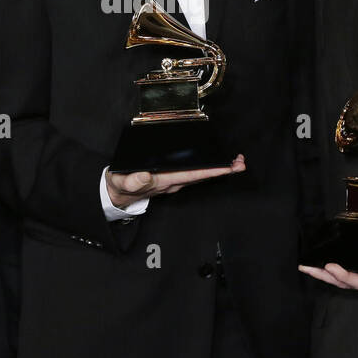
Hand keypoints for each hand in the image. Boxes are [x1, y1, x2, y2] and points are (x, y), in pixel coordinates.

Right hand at [105, 155, 245, 208]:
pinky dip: (207, 169)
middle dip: (222, 170)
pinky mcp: (171, 179)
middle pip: (202, 176)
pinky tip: (213, 164)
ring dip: (218, 169)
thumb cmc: (120, 186)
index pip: (193, 175)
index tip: (228, 168)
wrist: (116, 194)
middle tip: (241, 163)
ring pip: (200, 176)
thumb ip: (134, 181)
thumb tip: (146, 175)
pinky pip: (193, 174)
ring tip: (234, 162)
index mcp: (164, 181)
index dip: (212, 171)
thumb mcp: (122, 183)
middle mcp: (173, 183)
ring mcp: (173, 182)